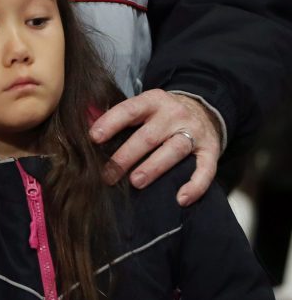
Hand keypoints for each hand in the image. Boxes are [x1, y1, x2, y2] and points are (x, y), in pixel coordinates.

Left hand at [90, 90, 220, 205]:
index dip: (111, 123)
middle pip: (148, 136)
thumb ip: (120, 116)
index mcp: (153, 100)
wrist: (202, 108)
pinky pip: (206, 169)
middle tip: (108, 174)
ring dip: (153, 168)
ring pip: (173, 150)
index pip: (129, 110)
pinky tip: (181, 198)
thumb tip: (88, 125)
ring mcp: (194, 132)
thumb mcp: (143, 106)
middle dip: (126, 156)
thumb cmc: (161, 113)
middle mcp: (174, 114)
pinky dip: (195, 185)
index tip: (94, 138)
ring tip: (135, 182)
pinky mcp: (211, 150)